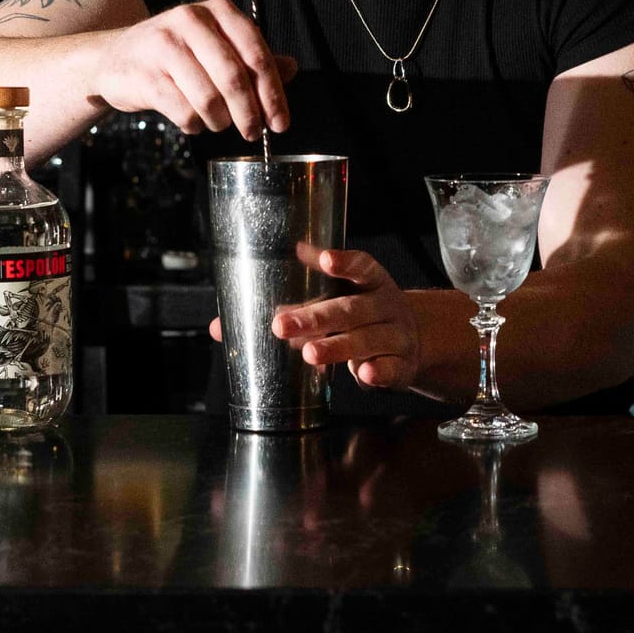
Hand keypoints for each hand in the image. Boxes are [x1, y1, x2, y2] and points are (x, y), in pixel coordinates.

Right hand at [93, 0, 295, 140]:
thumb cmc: (176, 55)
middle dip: (249, 113)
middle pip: (233, 77)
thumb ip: (252, 58)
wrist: (114, 59)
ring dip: (219, 121)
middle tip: (254, 133)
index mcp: (218, 11)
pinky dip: (194, 124)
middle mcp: (190, 20)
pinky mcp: (144, 74)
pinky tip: (193, 121)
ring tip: (217, 123)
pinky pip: (183, 111)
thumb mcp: (217, 47)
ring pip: (208, 98)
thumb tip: (291, 68)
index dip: (272, 92)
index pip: (256, 53)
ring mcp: (164, 45)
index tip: (281, 122)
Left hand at [207, 249, 419, 390]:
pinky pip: (390, 368)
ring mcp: (395, 334)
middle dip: (315, 317)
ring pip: (366, 338)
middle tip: (281, 325)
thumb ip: (286, 310)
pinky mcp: (401, 364)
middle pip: (351, 308)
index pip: (359, 266)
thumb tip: (219, 327)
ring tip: (309, 353)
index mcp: (368, 282)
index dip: (342, 262)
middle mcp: (384, 304)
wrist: (413, 342)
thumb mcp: (333, 303)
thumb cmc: (360, 318)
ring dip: (337, 347)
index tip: (322, 258)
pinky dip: (378, 372)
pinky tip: (363, 374)